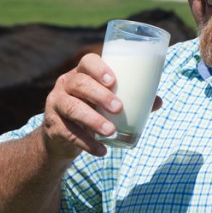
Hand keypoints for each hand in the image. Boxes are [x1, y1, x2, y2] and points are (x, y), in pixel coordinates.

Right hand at [41, 52, 161, 157]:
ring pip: (72, 108)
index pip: (87, 62)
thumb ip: (130, 100)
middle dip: (99, 95)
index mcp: (81, 74)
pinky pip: (69, 133)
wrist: (61, 137)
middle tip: (118, 108)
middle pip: (80, 83)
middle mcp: (65, 85)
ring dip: (93, 120)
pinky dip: (87, 143)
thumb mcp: (105, 103)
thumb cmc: (90, 111)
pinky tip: (102, 150)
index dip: (99, 68)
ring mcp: (56, 105)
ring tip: (111, 132)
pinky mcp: (53, 126)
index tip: (113, 80)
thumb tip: (158, 102)